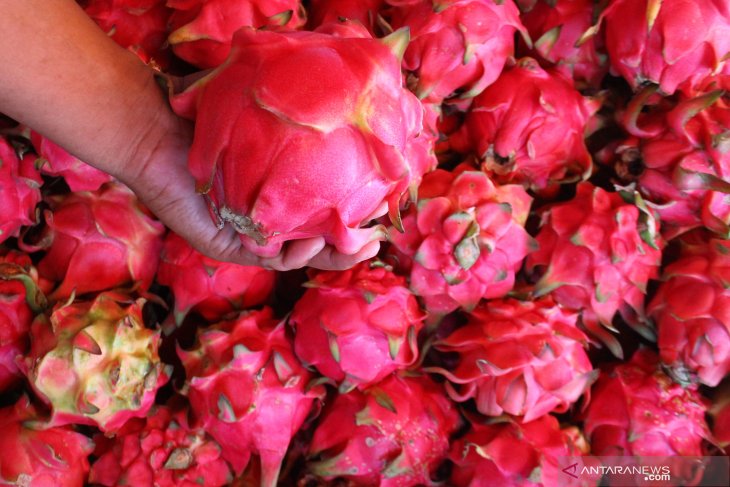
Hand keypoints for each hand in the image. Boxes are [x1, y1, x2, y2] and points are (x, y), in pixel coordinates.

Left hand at [119, 80, 379, 270]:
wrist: (159, 131)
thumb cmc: (210, 121)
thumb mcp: (264, 125)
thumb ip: (298, 132)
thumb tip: (342, 117)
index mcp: (275, 196)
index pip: (318, 214)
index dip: (348, 218)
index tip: (378, 213)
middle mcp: (263, 219)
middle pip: (313, 243)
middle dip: (346, 248)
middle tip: (374, 243)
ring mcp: (244, 236)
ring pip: (294, 257)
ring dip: (327, 255)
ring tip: (354, 244)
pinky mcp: (225, 246)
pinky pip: (267, 257)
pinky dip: (293, 254)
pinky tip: (310, 242)